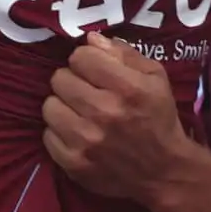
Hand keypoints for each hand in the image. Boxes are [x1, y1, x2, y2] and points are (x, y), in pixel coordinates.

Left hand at [42, 33, 196, 211]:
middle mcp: (104, 112)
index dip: (87, 60)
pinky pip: (48, 135)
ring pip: (49, 105)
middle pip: (60, 79)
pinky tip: (77, 133)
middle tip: (85, 90)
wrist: (163, 172)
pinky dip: (60, 132)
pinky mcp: (74, 164)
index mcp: (127, 88)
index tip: (95, 69)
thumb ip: (124, 54)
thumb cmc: (159, 118)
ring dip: (63, 106)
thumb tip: (90, 39)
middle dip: (73, 80)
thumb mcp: (155, 78)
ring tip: (79, 112)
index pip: (80, 57)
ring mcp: (86, 141)